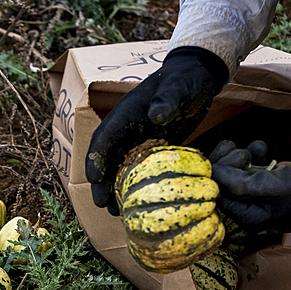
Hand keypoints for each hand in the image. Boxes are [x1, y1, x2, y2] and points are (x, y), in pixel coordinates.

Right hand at [85, 46, 228, 213]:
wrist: (197, 76)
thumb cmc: (186, 78)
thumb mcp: (178, 86)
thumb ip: (167, 99)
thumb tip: (156, 115)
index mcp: (126, 113)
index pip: (105, 138)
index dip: (96, 159)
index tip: (93, 179)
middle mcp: (127, 129)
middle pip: (108, 159)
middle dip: (103, 183)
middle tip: (103, 205)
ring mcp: (140, 139)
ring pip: (122, 168)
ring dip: (117, 189)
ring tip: (116, 212)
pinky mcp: (154, 148)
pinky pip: (140, 170)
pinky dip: (137, 187)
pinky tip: (139, 204)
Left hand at [210, 140, 290, 232]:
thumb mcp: (266, 187)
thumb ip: (236, 183)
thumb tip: (210, 175)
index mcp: (245, 217)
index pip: (217, 192)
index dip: (218, 171)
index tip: (229, 155)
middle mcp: (247, 211)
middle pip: (223, 182)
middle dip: (228, 161)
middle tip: (241, 151)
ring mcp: (257, 198)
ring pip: (234, 172)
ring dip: (241, 154)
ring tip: (255, 150)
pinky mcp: (266, 186)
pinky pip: (250, 170)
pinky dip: (253, 156)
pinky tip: (262, 150)